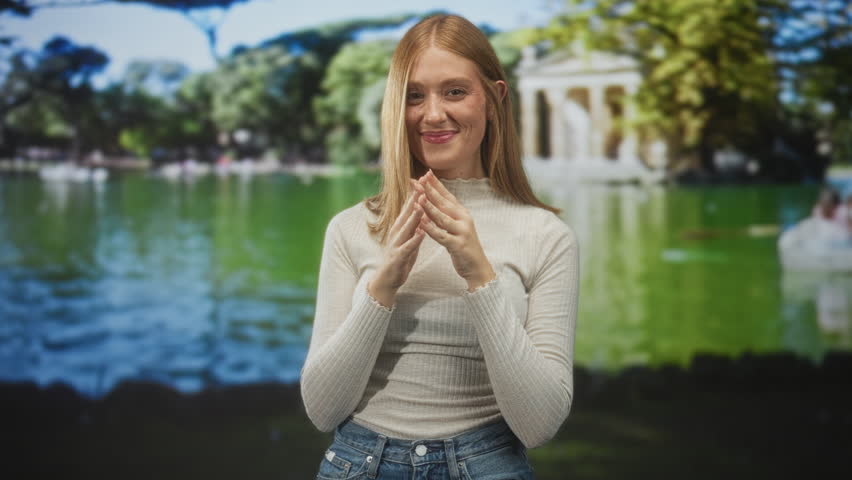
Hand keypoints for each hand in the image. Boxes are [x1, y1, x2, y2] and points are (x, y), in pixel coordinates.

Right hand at [367, 181, 426, 306]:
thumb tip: (423, 210)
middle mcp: (396, 232)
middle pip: (406, 213)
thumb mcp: (409, 238)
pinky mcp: (398, 256)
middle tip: (423, 185)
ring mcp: (396, 244)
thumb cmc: (400, 258)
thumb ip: (415, 225)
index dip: (416, 194)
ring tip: (422, 205)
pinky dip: (414, 239)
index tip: (424, 180)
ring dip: (414, 217)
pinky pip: (407, 247)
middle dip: (415, 199)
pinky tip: (421, 233)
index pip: (408, 207)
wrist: (387, 279)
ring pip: (406, 228)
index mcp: (400, 227)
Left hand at [414, 170, 495, 290]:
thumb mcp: (456, 225)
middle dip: (429, 191)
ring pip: (442, 217)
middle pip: (444, 202)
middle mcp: (464, 219)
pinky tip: (421, 223)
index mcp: (462, 213)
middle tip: (415, 181)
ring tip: (417, 198)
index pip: (447, 195)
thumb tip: (431, 198)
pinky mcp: (458, 245)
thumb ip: (445, 213)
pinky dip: (431, 229)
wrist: (477, 266)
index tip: (424, 173)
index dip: (436, 184)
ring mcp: (462, 231)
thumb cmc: (463, 245)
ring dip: (429, 207)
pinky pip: (442, 236)